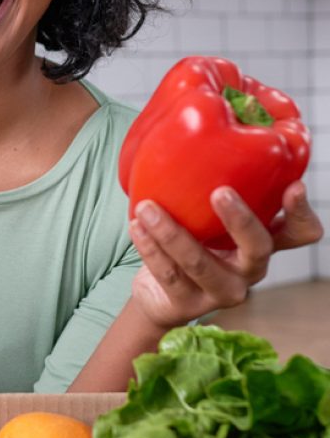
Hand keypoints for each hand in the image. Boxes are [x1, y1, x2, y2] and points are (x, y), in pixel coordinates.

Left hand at [128, 180, 323, 329]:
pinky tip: (137, 227)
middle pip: (259, 248)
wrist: (157, 293)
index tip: (293, 186)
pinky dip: (150, 248)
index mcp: (262, 243)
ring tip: (147, 207)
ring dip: (171, 233)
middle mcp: (250, 269)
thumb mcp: (207, 218)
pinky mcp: (189, 304)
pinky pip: (169, 275)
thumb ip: (214, 189)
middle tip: (219, 192)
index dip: (301, 213)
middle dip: (241, 220)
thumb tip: (202, 132)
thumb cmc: (189, 242)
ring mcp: (222, 291)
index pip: (300, 232)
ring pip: (200, 263)